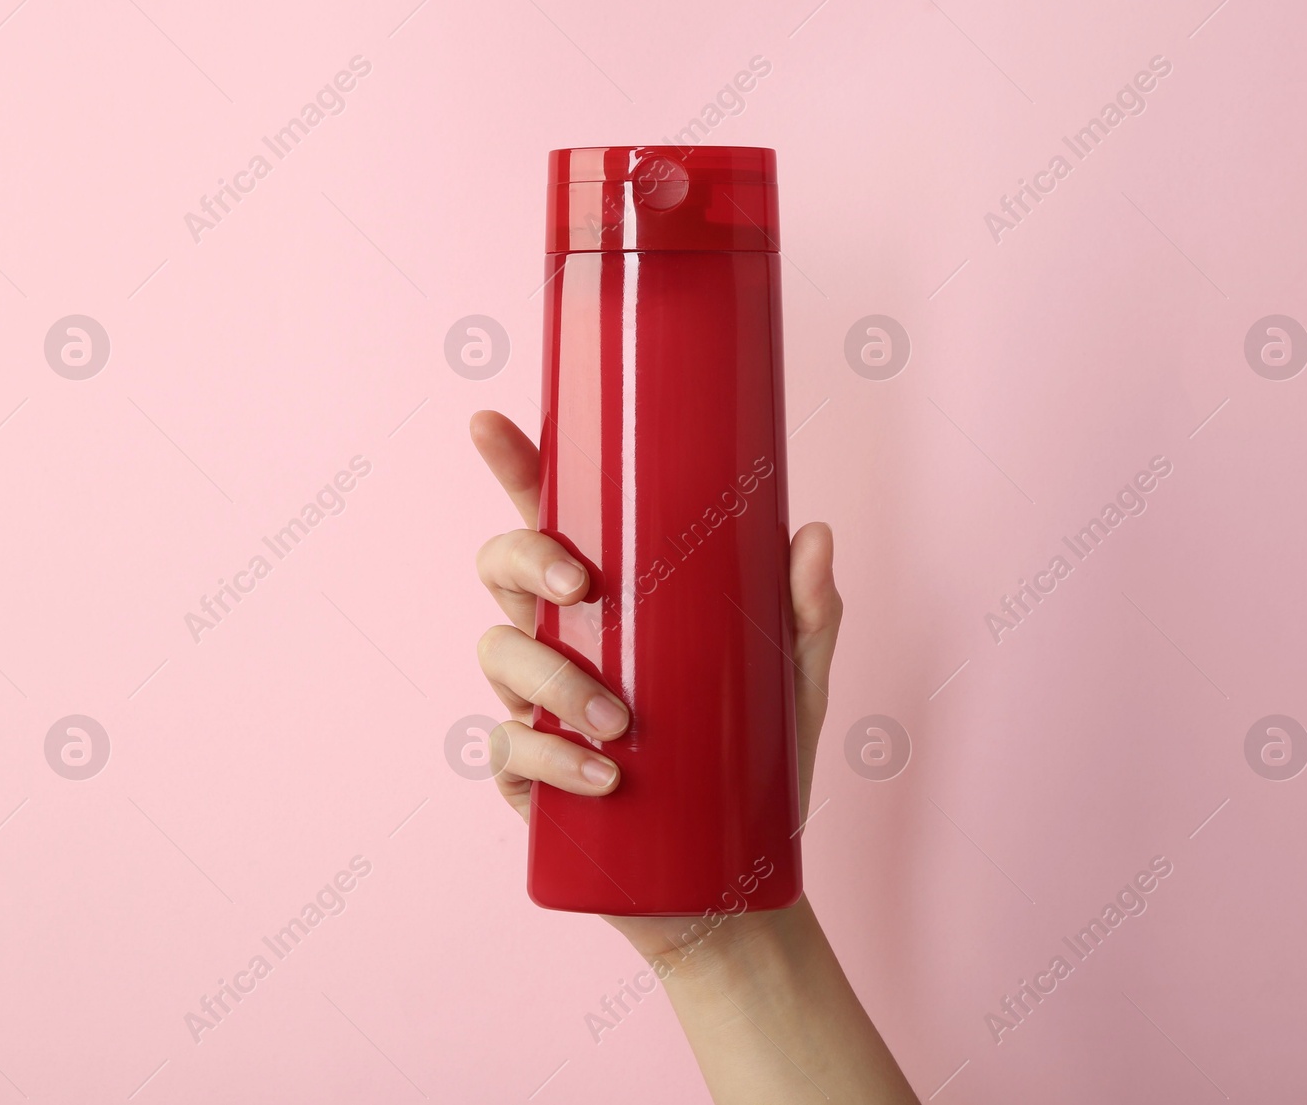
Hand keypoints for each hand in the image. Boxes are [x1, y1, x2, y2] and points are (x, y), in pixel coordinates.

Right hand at [470, 410, 842, 962]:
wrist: (735, 885)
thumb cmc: (757, 767)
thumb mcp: (795, 685)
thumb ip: (806, 614)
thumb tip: (816, 536)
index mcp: (614, 600)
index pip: (554, 519)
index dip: (515, 466)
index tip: (491, 421)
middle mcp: (563, 640)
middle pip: (503, 569)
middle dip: (526, 560)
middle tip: (583, 588)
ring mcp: (536, 708)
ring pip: (499, 656)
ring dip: (550, 679)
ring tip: (618, 721)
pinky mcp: (528, 779)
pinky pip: (508, 752)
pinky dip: (549, 762)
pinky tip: (603, 778)